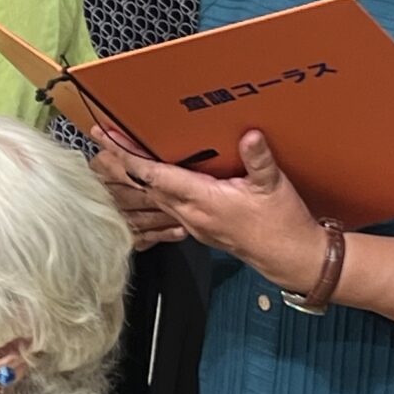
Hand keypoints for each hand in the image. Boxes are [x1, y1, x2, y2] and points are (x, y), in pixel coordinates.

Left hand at [97, 131, 330, 288]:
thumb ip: (259, 159)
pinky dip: (153, 191)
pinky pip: (167, 207)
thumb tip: (250, 135)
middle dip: (122, 163)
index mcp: (204, 200)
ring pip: (155, 197)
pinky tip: (150, 181)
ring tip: (115, 156)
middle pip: (146, 185)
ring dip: (134, 177)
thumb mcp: (274, 186)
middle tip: (101, 140)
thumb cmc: (282, 224)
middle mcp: (191, 214)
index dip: (130, 158)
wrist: (291, 259)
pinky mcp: (200, 228)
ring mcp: (193, 223)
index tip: (109, 142)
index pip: (157, 176)